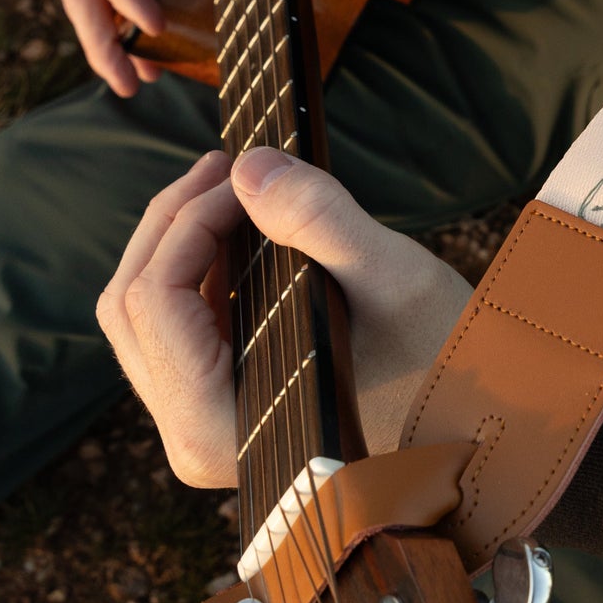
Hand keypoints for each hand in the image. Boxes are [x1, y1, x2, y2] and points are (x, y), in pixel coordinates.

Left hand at [97, 148, 474, 487]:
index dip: (186, 222)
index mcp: (216, 426)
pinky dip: (191, 269)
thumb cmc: (444, 364)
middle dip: (170, 220)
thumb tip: (249, 166)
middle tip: (222, 164)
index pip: (156, 303)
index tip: (242, 173)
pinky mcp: (215, 408)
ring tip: (226, 187)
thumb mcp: (394, 283)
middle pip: (129, 307)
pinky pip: (169, 330)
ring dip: (173, 240)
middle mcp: (191, 438)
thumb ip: (320, 221)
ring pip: (139, 317)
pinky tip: (233, 230)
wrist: (474, 420)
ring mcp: (198, 427)